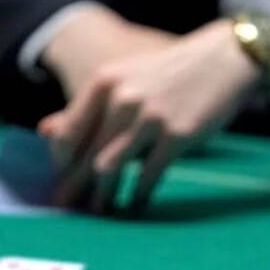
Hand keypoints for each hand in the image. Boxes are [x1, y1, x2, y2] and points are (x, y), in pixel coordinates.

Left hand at [39, 19, 261, 212]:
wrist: (224, 59)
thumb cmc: (169, 73)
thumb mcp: (125, 79)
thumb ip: (88, 107)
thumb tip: (46, 134)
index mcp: (104, 82)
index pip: (66, 134)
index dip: (60, 162)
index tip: (64, 177)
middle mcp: (122, 99)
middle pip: (86, 156)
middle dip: (75, 187)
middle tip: (67, 208)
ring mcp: (149, 118)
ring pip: (110, 168)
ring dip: (103, 196)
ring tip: (102, 211)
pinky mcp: (176, 135)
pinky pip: (147, 176)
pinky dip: (138, 196)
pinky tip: (135, 205)